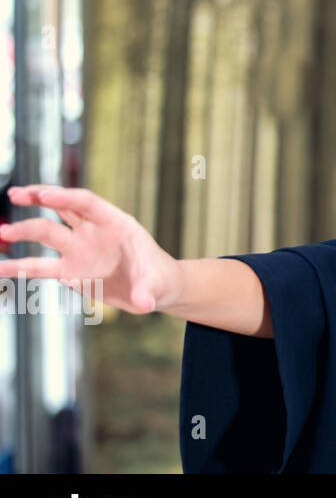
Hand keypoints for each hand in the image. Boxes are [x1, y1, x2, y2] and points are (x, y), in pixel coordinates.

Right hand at [0, 184, 179, 313]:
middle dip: (39, 198)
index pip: (87, 203)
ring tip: (2, 233)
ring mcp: (79, 250)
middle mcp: (93, 232)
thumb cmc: (158, 279)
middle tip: (16, 194)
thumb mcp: (156, 284)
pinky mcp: (69, 271)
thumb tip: (144, 303)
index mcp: (116, 224)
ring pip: (46, 232)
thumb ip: (147, 291)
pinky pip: (39, 267)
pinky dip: (19, 267)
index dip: (66, 197)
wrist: (153, 290)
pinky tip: (0, 267)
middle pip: (62, 208)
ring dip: (23, 230)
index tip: (44, 195)